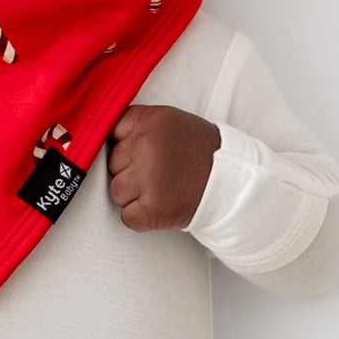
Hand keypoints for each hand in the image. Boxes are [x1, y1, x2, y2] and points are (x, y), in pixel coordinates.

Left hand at [105, 103, 220, 231]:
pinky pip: (127, 217)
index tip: (140, 154)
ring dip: (134, 196)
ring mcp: (148, 178)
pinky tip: (161, 207)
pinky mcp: (152, 208)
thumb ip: (141, 126)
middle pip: (113, 164)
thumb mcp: (172, 123)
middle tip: (159, 174)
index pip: (112, 133)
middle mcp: (146, 146)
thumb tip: (106, 139)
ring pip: (116, 192)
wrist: (232, 182)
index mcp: (150, 121)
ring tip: (161, 190)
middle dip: (130, 172)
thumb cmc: (201, 154)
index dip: (124, 146)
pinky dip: (141, 218)